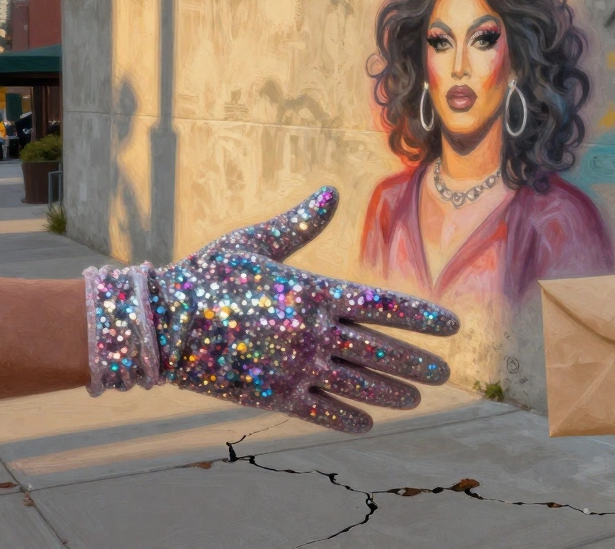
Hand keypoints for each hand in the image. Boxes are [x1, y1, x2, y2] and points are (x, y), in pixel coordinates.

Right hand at [86, 187, 459, 432]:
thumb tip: (331, 192)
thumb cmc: (209, 274)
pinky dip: (347, 418)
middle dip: (416, 363)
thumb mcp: (255, 242)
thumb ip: (300, 223)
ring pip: (357, 384)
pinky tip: (368, 424)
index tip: (451, 326)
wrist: (162, 322)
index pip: (382, 305)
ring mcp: (294, 366)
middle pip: (379, 351)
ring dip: (391, 393)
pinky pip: (321, 410)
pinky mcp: (274, 395)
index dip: (421, 317)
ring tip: (416, 398)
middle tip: (444, 372)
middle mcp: (311, 331)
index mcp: (312, 290)